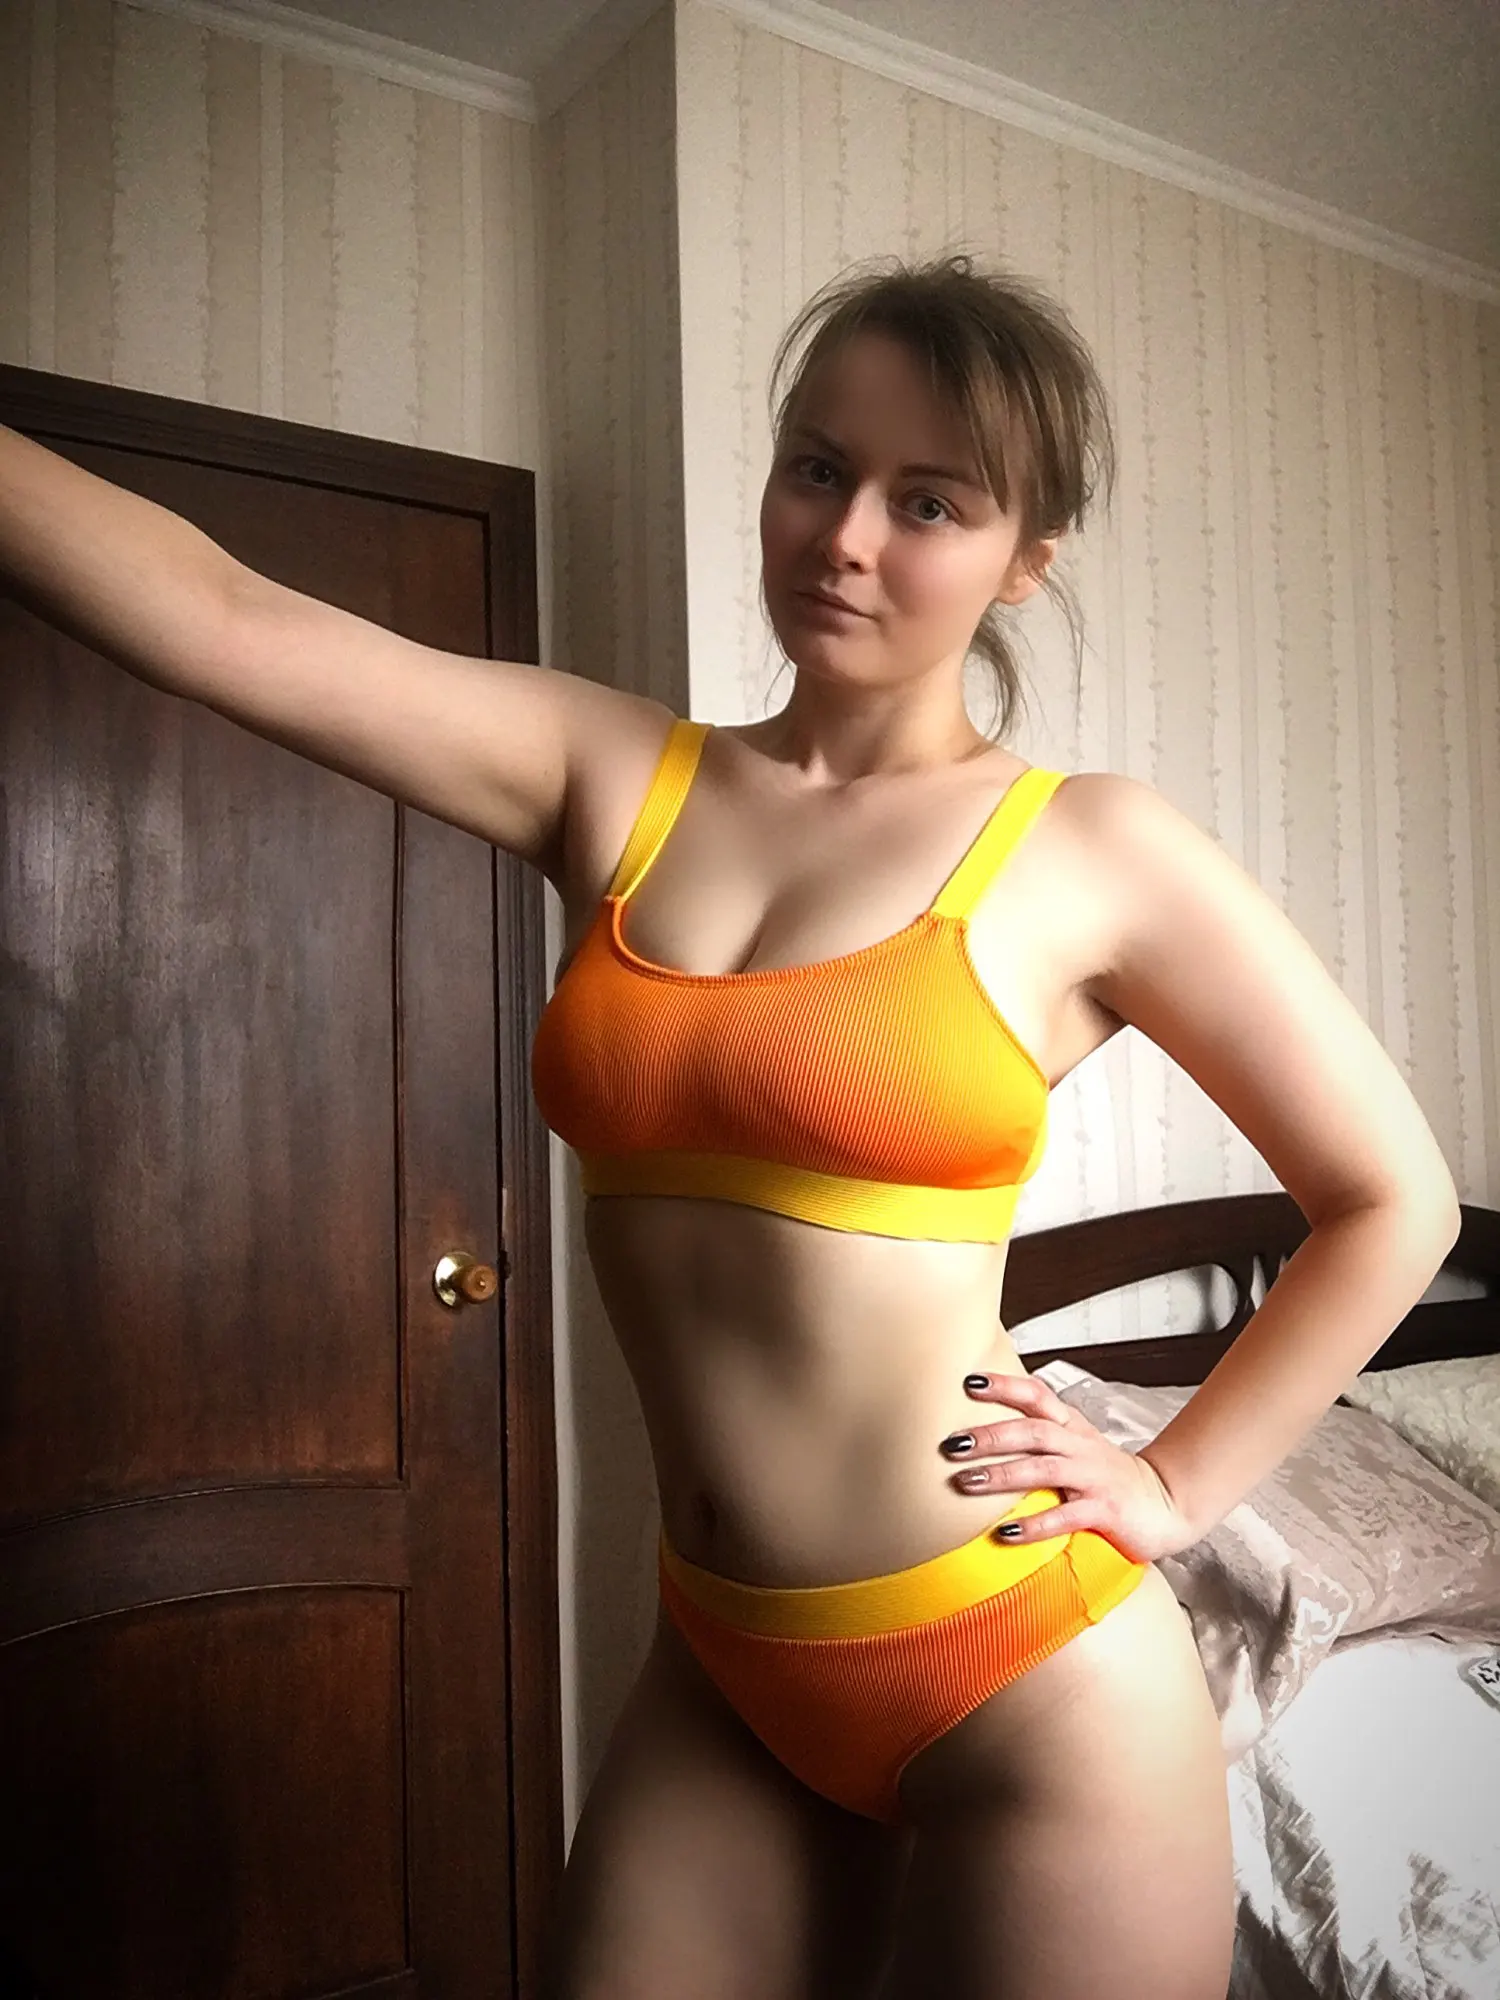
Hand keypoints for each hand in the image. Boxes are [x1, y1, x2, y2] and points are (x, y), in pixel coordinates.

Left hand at [939, 1371, 1196, 1564]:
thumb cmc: (1110, 1478)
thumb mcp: (1077, 1448)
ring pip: (1043, 1468)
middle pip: (1032, 1430)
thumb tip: (982, 1435)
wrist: (1166, 1505)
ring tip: (966, 1482)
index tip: (970, 1382)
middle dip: (990, 1435)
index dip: (1005, 1387)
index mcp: (1072, 1427)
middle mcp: (1080, 1446)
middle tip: (952, 1443)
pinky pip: (1065, 1516)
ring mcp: (1093, 1477)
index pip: (1037, 1396)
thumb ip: (1039, 1440)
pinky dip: (1034, 1524)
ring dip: (1002, 1474)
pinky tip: (1006, 1532)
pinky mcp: (1105, 1511)